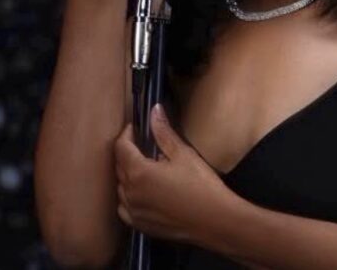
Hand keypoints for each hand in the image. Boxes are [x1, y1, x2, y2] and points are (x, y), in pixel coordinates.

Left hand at [114, 103, 229, 243]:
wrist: (216, 221)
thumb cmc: (201, 186)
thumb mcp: (183, 154)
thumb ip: (163, 132)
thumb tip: (154, 110)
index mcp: (138, 172)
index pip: (121, 147)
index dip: (127, 134)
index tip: (135, 127)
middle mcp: (130, 193)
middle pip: (119, 166)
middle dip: (127, 153)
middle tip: (142, 144)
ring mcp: (134, 212)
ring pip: (121, 188)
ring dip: (128, 175)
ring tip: (145, 167)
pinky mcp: (141, 226)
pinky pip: (125, 208)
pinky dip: (129, 198)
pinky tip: (142, 193)